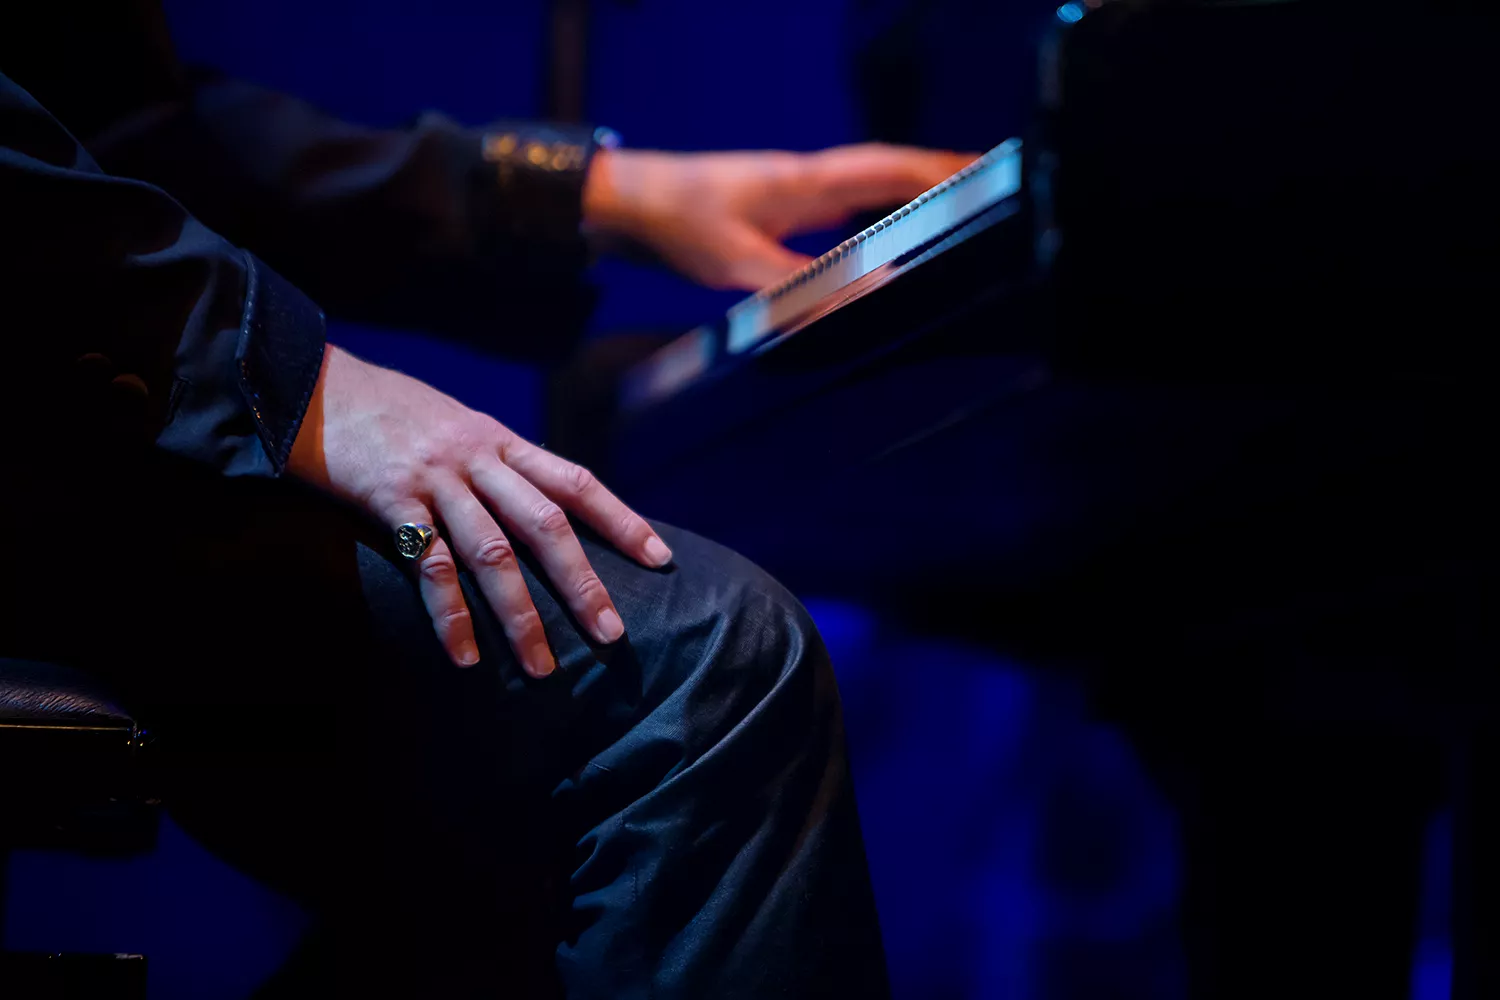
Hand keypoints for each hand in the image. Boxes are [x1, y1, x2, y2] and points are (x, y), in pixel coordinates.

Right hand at [287, 345, 671, 673]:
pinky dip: (450, 615)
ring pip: (492, 553)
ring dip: (521, 615)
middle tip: (612, 634)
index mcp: (502, 441)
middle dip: (582, 582)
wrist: (315, 383)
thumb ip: (499, 466)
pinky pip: (430, 566)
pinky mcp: (391, 501)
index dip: (621, 520)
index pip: (576, 482)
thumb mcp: (459, 427)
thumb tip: (542, 512)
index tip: (660, 558)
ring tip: (542, 668)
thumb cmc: (394, 414)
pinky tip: (467, 656)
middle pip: (545, 525)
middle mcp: (478, 458)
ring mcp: (437, 480)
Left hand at [583, 143, 977, 290]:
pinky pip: (841, 206)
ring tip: (951, 206)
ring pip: (865, 186)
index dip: (940, 171)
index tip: (986, 173)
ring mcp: (793, 191)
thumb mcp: (738, 264)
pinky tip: (880, 232)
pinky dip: (872, 214)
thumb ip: (802, 286)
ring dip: (907, 192)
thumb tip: (865, 295)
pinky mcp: (777, 208)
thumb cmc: (677, 223)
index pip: (888, 169)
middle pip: (887, 171)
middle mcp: (807, 179)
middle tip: (987, 186)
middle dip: (938, 177)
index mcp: (806, 181)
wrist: (626, 202)